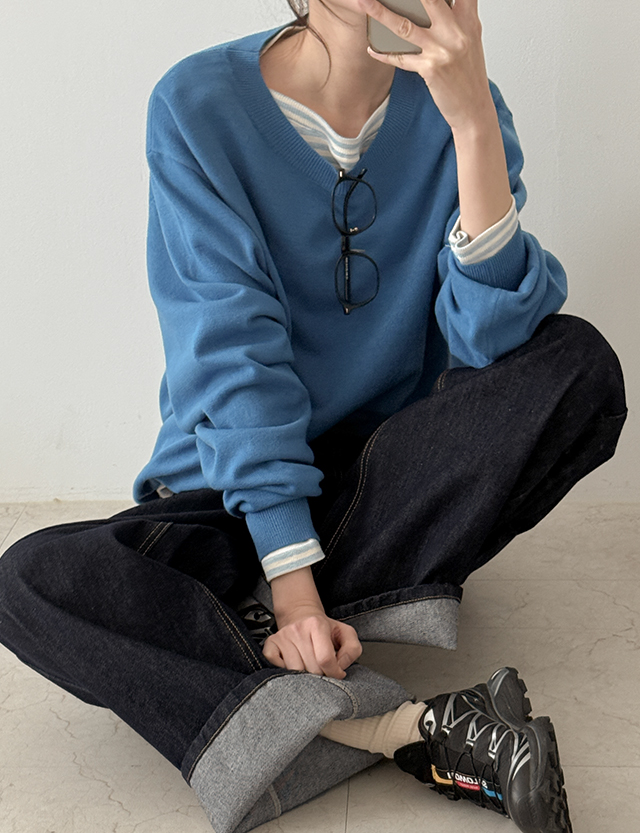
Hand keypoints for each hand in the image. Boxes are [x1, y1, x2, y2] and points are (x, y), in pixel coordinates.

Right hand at [262, 606, 361, 678]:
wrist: (302, 616)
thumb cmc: (324, 629)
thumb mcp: (346, 633)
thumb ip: (352, 650)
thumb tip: (340, 667)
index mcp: (317, 625)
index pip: (325, 659)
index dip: (334, 672)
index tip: (336, 673)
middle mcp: (297, 629)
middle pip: (311, 668)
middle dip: (320, 674)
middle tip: (322, 668)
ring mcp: (282, 637)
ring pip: (294, 671)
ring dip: (303, 675)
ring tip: (309, 666)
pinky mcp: (271, 644)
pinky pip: (274, 665)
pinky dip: (283, 670)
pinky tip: (293, 665)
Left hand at [359, 0, 493, 132]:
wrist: (474, 109)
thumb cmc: (469, 76)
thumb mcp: (471, 39)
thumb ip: (459, 16)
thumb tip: (441, 3)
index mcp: (468, 20)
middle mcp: (457, 32)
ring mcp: (443, 50)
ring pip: (406, 26)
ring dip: (381, 13)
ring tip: (365, 3)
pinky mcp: (431, 69)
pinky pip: (402, 58)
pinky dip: (384, 54)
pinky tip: (373, 49)